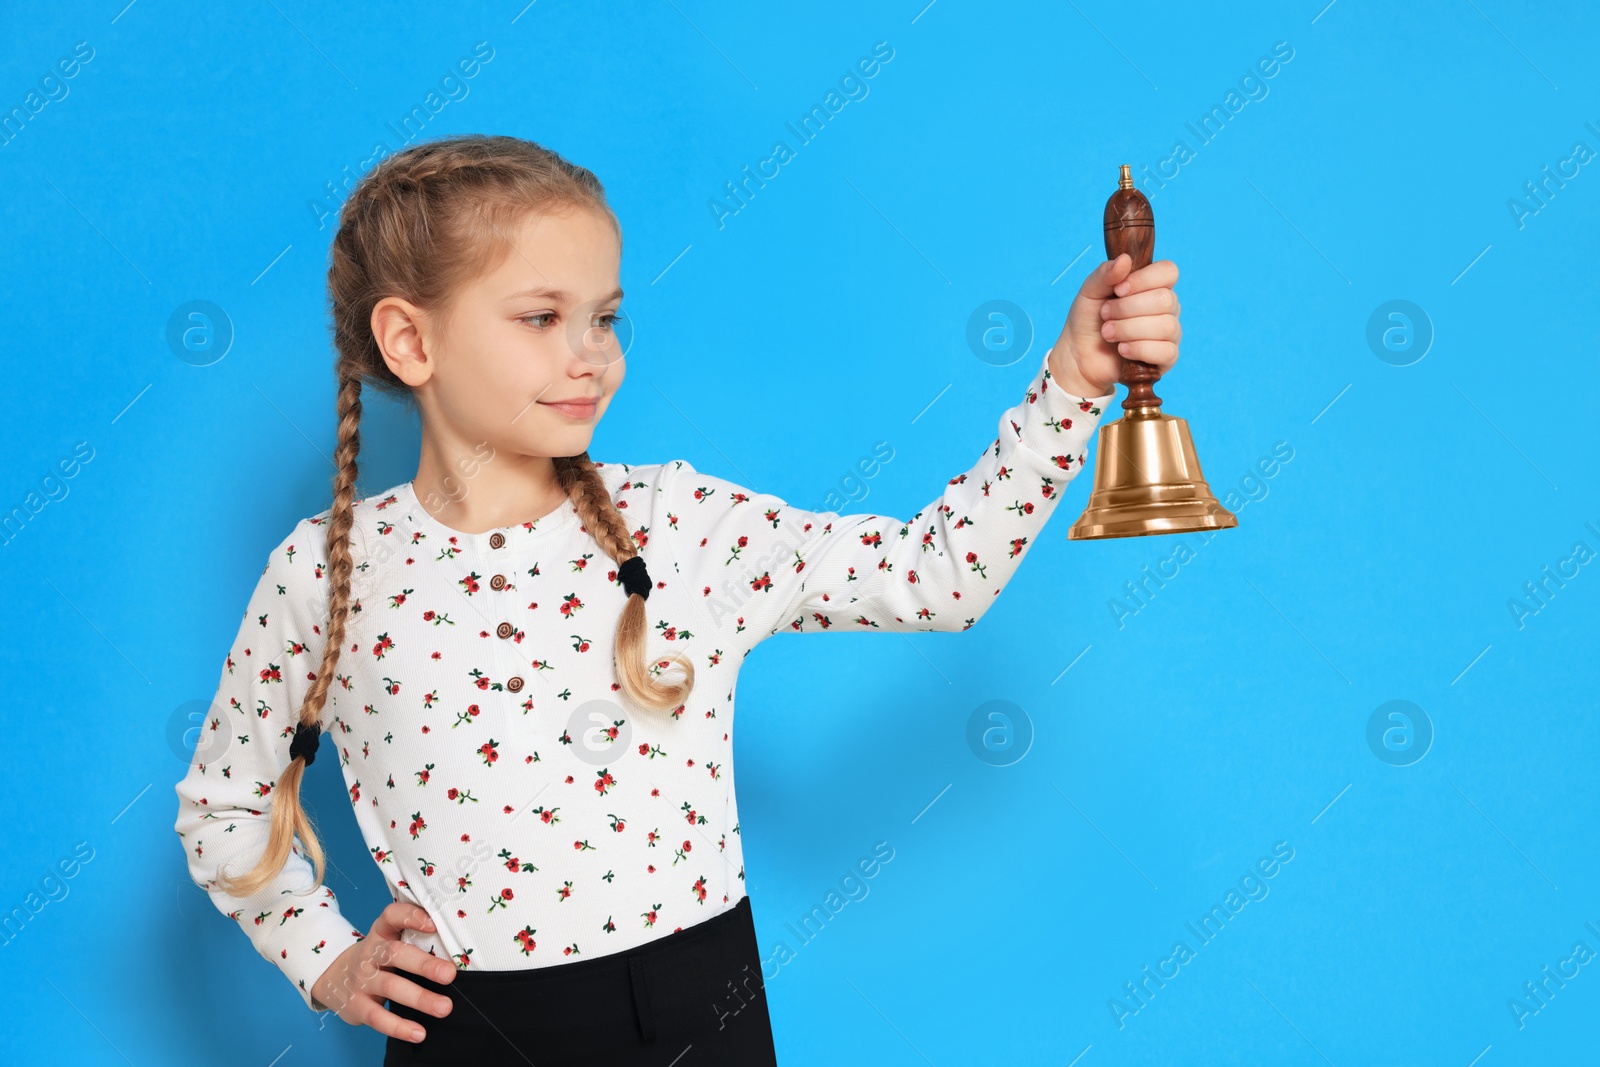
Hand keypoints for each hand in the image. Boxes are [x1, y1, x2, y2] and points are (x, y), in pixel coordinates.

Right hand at [310, 902, 454, 1043]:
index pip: (392, 916)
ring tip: (445, 1008)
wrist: (332, 977)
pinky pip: (377, 1017)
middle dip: (424, 965)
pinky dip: (399, 1027)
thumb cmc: (378, 958)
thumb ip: (416, 941)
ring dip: (420, 998)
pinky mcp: (356, 1005)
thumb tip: (459, 953)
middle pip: (395, 954)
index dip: (410, 917)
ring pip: (391, 986)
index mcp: (381, 932)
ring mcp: (361, 980)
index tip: (433, 924)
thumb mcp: (389, 941)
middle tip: (450, 974)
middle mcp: (370, 953)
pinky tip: (419, 1033)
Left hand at [1048, 253, 1181, 398]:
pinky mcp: (1166, 358)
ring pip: (1165, 326)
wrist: (1078, 355)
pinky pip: (1167, 352)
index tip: (1118, 290)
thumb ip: (1105, 273)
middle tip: (1105, 315)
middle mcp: (1166, 307)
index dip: (1144, 280)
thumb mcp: (1090, 291)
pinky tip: (1122, 350)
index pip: (1169, 271)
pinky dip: (1140, 350)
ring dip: (1128, 330)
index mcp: (1152, 285)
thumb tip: (1125, 259)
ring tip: (1108, 333)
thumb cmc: (1088, 320)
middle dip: (1127, 309)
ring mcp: (1170, 333)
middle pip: (1165, 300)